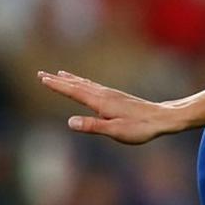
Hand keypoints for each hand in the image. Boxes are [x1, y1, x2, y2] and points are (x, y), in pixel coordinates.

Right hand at [38, 71, 178, 143]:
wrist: (163, 118)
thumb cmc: (141, 127)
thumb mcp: (116, 130)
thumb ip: (93, 126)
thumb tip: (70, 122)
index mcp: (101, 102)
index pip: (74, 92)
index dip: (57, 86)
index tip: (42, 78)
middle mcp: (104, 95)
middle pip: (77, 85)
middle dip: (58, 80)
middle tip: (41, 74)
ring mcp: (112, 95)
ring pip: (86, 84)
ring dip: (70, 79)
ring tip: (59, 74)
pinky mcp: (118, 97)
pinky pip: (94, 87)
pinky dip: (84, 83)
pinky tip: (85, 84)